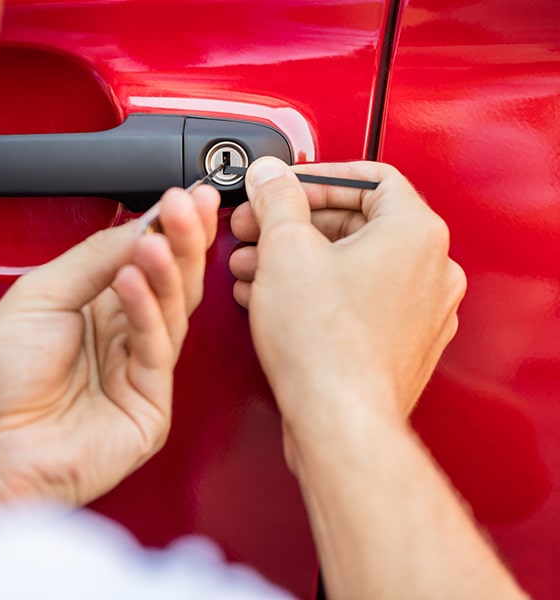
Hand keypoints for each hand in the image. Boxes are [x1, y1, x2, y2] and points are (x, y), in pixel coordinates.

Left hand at [0, 186, 218, 511]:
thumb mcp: (40, 294)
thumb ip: (95, 258)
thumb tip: (143, 224)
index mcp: (95, 309)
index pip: (145, 262)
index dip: (168, 230)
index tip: (184, 197)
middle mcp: (121, 338)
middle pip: (170, 284)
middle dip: (182, 242)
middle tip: (188, 207)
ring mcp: (137, 373)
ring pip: (172, 313)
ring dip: (167, 271)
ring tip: (156, 241)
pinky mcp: (148, 408)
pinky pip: (157, 350)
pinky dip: (148, 313)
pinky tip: (134, 281)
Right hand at [229, 158, 465, 465]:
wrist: (339, 420)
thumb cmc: (325, 346)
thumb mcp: (285, 250)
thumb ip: (277, 199)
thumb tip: (270, 176)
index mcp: (416, 233)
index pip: (370, 178)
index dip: (315, 178)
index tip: (283, 188)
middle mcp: (431, 270)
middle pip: (357, 223)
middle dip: (295, 225)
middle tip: (257, 229)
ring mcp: (421, 311)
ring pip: (353, 264)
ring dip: (299, 259)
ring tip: (255, 267)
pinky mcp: (402, 342)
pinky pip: (358, 300)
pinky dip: (317, 292)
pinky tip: (274, 299)